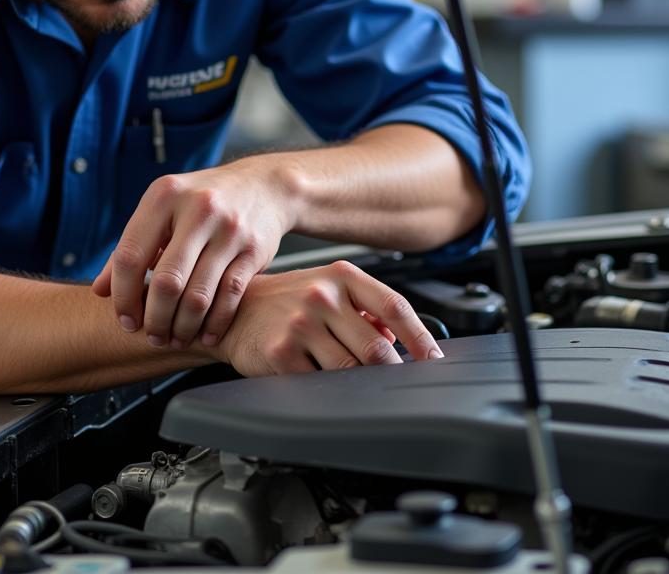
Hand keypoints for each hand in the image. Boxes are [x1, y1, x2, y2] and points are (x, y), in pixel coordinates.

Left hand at [91, 159, 294, 348]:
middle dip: (155, 319)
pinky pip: (229, 296)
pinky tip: (206, 335)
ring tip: (176, 339)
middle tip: (153, 337)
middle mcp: (198, 209)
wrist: (264, 186)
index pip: (130, 256)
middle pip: (166, 281)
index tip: (126, 320)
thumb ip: (131, 247)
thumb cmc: (202, 202)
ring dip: (183, 327)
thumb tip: (99, 291)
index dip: (122, 296)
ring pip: (198, 295)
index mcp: (165, 196)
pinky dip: (215, 323)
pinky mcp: (254, 249)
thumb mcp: (163, 210)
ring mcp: (229, 229)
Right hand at [215, 260, 444, 375]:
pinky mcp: (282, 353)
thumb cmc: (288, 301)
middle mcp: (322, 296)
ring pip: (352, 370)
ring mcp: (301, 324)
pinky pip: (320, 384)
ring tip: (360, 386)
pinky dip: (331, 391)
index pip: (394, 306)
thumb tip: (400, 335)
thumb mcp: (329, 289)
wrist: (235, 310)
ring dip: (362, 384)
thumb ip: (367, 309)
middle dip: (392, 372)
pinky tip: (326, 385)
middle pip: (377, 347)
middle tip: (398, 384)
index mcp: (342, 277)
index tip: (433, 360)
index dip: (420, 337)